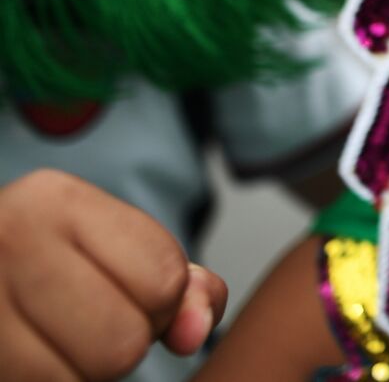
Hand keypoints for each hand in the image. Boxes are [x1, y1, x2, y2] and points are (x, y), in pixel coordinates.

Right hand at [0, 169, 227, 380]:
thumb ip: (175, 282)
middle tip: (91, 324)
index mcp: (59, 201)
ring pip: (87, 375)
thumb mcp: (113, 247)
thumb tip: (195, 331)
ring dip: (86, 372)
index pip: (164, 277)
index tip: (130, 295)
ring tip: (57, 339)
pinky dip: (53, 381)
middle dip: (125, 343)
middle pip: (125, 340)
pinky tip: (34, 354)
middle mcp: (13, 241)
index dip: (165, 304)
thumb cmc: (44, 260)